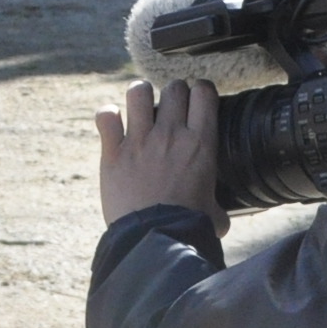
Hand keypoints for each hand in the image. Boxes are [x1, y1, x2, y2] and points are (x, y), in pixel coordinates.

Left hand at [95, 79, 225, 232]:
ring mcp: (140, 141)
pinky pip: (106, 116)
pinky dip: (108, 116)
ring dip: (141, 96)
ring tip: (141, 107)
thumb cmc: (188, 229)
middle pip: (174, 87)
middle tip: (171, 107)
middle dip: (174, 92)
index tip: (197, 99)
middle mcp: (171, 135)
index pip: (204, 93)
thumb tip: (220, 217)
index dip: (201, 91)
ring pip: (139, 92)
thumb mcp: (215, 213)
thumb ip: (216, 206)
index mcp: (201, 144)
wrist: (155, 239)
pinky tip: (112, 124)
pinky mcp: (113, 153)